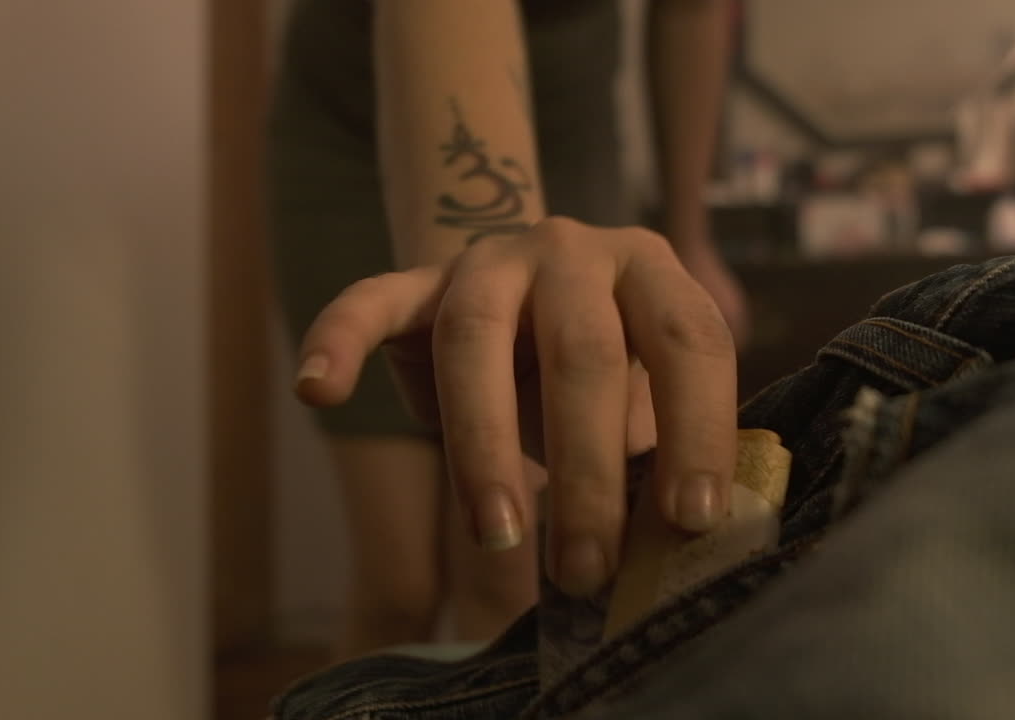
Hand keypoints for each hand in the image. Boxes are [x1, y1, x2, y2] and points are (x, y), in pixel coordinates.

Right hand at [294, 217, 737, 596]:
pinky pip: (370, 300)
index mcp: (650, 269)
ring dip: (483, 445)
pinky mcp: (417, 280)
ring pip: (475, 337)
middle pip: (581, 351)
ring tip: (497, 534)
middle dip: (586, 469)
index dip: (696, 429)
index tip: (691, 523)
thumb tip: (674, 553)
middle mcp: (571, 248)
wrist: (531, 298)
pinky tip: (318, 389)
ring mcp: (488, 259)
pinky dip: (338, 338)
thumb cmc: (601, 375)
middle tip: (586, 569)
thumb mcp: (640, 403)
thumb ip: (653, 456)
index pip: (688, 340)